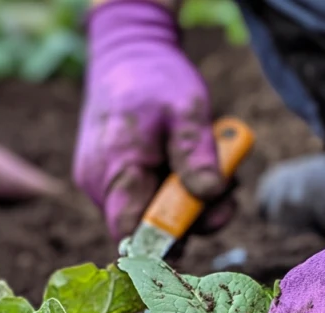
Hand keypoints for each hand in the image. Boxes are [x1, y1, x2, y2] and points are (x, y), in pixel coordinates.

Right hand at [74, 0, 229, 238]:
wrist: (126, 53)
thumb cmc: (155, 78)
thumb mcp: (187, 109)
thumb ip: (196, 154)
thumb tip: (209, 195)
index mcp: (116, 168)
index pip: (131, 231)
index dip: (161, 246)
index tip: (194, 242)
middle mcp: (98, 183)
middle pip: (144, 227)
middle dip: (189, 217)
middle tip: (225, 192)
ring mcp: (99, 182)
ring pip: (146, 213)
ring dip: (183, 200)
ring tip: (210, 166)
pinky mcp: (107, 179)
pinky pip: (141, 198)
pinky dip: (169, 188)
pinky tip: (186, 164)